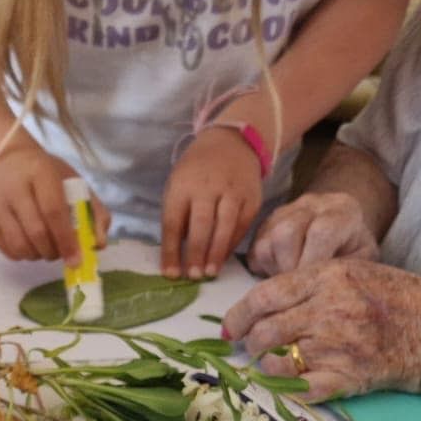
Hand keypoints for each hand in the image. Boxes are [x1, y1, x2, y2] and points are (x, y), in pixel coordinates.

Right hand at [0, 146, 107, 263]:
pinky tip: (32, 244)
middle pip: (36, 231)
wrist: (9, 164)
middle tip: (63, 253)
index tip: (77, 258)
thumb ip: (95, 213)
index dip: (66, 239)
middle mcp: (14, 188)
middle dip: (54, 251)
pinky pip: (8, 251)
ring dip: (39, 255)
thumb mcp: (76, 184)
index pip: (53, 211)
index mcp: (40, 173)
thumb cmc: (49, 177)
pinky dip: (24, 255)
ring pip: (20, 245)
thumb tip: (98, 245)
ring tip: (47, 247)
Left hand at [161, 125, 263, 279]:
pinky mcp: (251, 198)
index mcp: (182, 185)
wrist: (231, 144)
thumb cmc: (196, 172)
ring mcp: (232, 192)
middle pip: (201, 224)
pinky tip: (223, 259)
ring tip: (210, 273)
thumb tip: (175, 256)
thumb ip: (177, 217)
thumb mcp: (178, 186)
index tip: (170, 274)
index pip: (173, 222)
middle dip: (196, 252)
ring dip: (216, 253)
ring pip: (224, 226)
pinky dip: (231, 244)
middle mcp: (208, 187)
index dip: (171, 250)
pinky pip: (241, 226)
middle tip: (193, 276)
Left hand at [222, 258, 420, 401]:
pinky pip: (301, 389)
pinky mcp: (349, 377)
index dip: (238, 315)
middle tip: (253, 347)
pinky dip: (291, 388)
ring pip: (277, 362)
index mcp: (327, 277)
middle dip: (251, 344)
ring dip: (269, 366)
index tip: (230, 327)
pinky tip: (295, 382)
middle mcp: (329, 311)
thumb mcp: (354, 270)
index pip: (263, 297)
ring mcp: (339, 346)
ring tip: (275, 363)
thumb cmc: (397, 296)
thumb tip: (263, 304)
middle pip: (265, 333)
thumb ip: (310, 283)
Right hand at [247, 191, 379, 275]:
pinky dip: (264, 270)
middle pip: (285, 233)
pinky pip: (254, 252)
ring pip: (265, 244)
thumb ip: (345, 272)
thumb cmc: (354, 253)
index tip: (313, 284)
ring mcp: (284, 212)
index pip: (321, 231)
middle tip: (300, 286)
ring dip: (276, 271)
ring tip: (293, 280)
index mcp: (343, 210)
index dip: (313, 262)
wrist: (343, 233)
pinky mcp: (264, 226)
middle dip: (289, 268)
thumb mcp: (363, 262)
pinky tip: (282, 274)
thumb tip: (322, 294)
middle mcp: (312, 204)